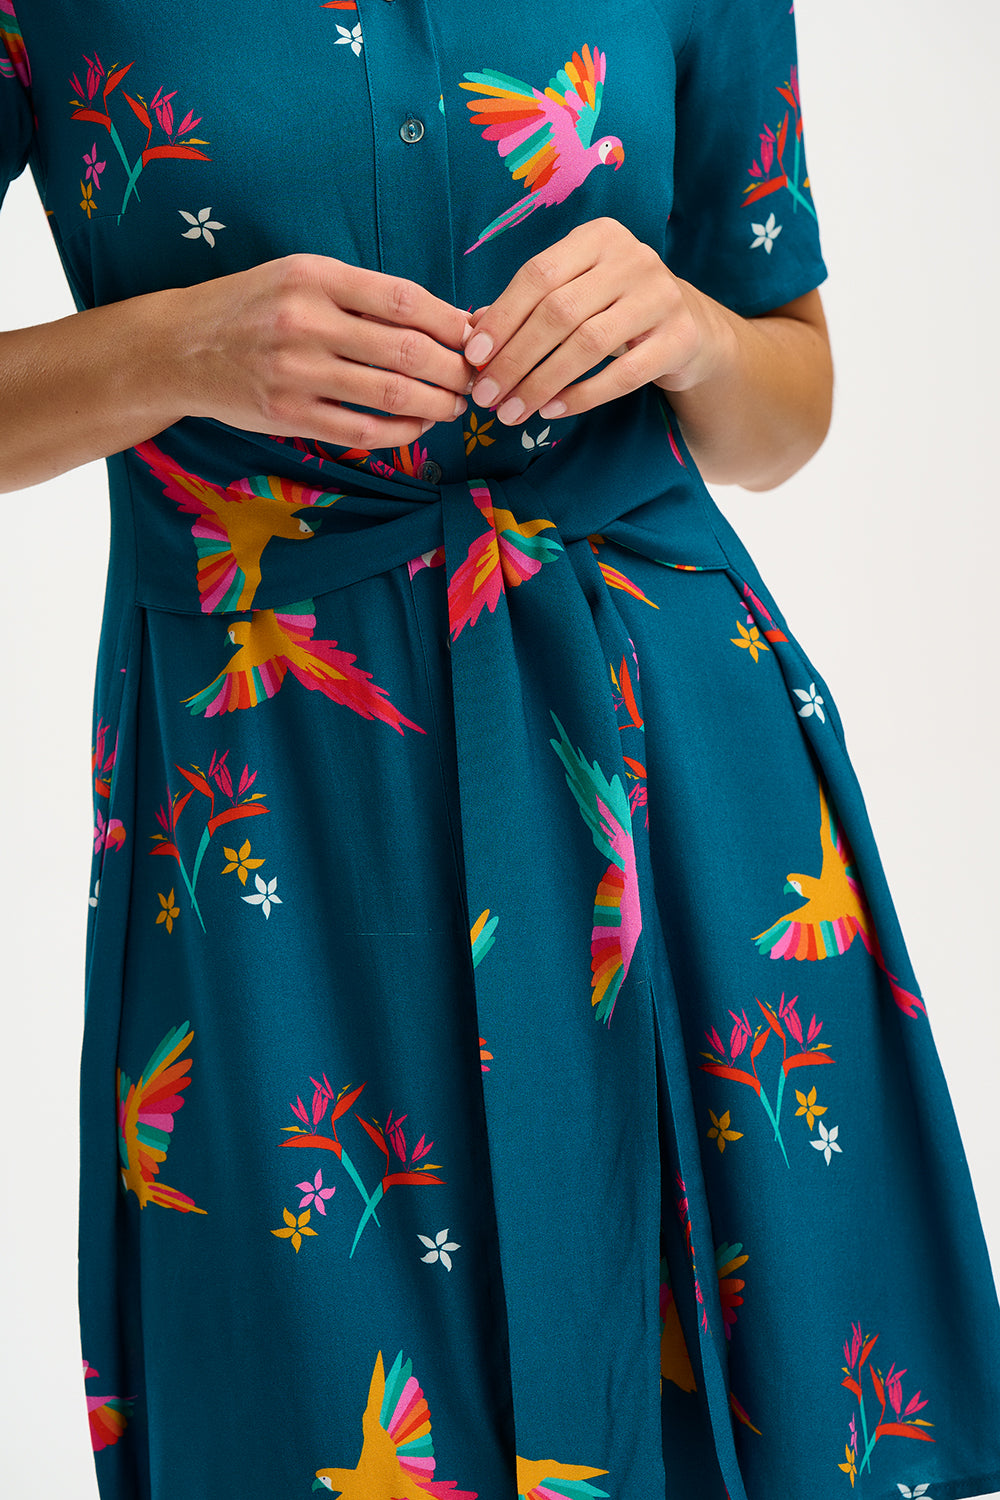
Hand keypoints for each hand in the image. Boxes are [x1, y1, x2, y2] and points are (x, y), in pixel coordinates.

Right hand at [169, 253, 475, 449]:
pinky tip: (420, 426)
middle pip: (408, 349)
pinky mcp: (288, 414)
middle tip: (475, 378)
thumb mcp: (301, 276)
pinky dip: (402, 432)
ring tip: (456, 404)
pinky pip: (362, 430)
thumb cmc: (253, 307)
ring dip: (437, 403)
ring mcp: (295, 371)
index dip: (452, 322)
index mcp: (315, 275)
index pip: (405, 299)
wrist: (177, 347)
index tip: (476, 336)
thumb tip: (446, 316)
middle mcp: (306, 320)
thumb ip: (364, 294)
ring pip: (391, 393)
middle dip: (455, 369)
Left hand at [463, 218, 719, 425]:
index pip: (538, 275)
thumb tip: (472, 333)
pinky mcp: (680, 338)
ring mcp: (661, 296)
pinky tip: (552, 411)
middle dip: (515, 359)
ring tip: (512, 412)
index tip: (474, 357)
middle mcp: (632, 258)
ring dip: (542, 383)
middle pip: (559, 311)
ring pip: (588, 344)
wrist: (691, 328)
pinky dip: (582, 396)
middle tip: (486, 396)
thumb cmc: (616, 309)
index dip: (502, 318)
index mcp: (598, 237)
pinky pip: (623, 374)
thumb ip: (529, 306)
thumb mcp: (576, 293)